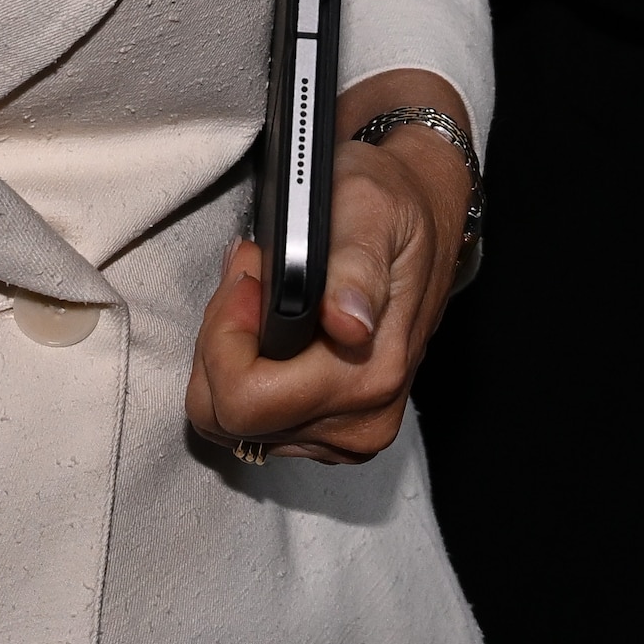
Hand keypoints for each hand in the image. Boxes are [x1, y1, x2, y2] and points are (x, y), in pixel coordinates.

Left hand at [188, 70, 473, 464]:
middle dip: (222, 343)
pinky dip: (243, 370)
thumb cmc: (389, 208)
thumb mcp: (370, 211)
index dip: (227, 336)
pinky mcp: (327, 434)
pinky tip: (270, 326)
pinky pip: (247, 421)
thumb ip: (356, 268)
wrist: (420, 217)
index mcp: (370, 376)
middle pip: (228, 415)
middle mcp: (361, 420)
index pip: (246, 399)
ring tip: (264, 297)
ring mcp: (344, 436)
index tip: (249, 281)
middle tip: (253, 281)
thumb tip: (349, 323)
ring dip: (229, 354)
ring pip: (230, 420)